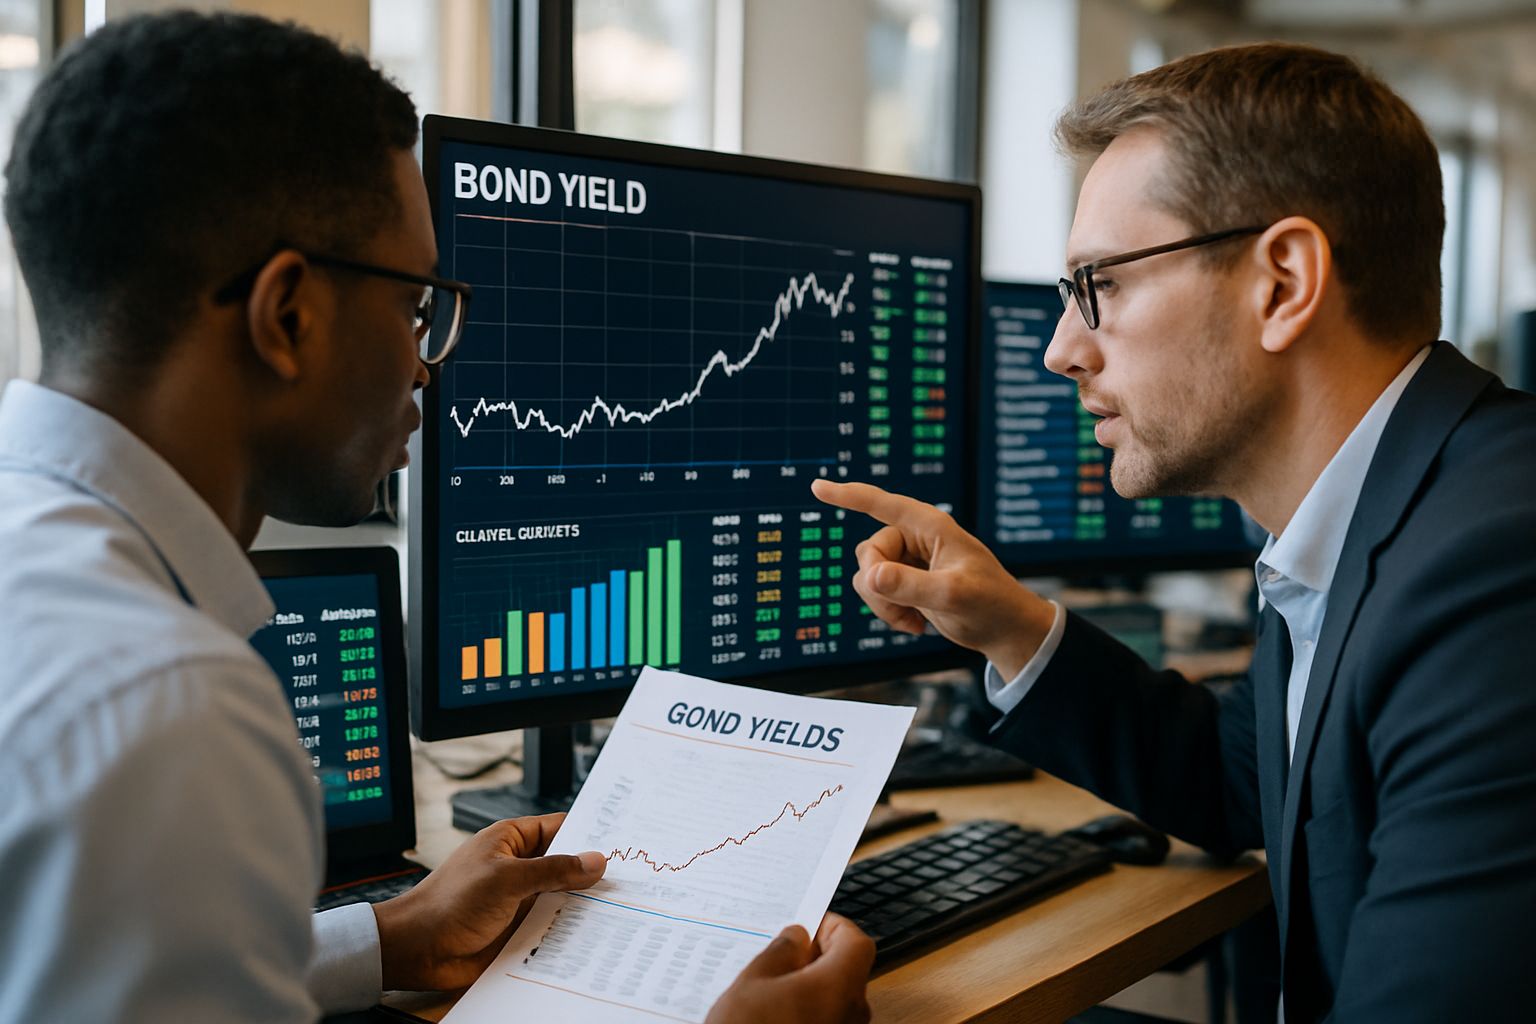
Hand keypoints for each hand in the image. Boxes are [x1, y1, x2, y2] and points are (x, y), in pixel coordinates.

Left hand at [371, 813, 603, 990]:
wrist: (417, 949)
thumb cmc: (449, 903)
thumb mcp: (507, 879)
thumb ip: (553, 870)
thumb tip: (594, 861)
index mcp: (511, 840)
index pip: (560, 827)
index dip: (590, 832)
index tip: (623, 839)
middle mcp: (518, 867)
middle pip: (566, 864)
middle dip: (593, 871)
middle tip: (632, 877)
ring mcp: (519, 899)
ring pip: (563, 897)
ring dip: (583, 904)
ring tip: (622, 907)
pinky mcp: (519, 928)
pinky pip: (552, 925)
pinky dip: (570, 929)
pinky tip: (594, 934)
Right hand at [707, 914, 874, 1023]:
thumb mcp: (753, 983)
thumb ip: (781, 952)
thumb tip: (797, 937)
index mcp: (839, 988)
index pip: (856, 942)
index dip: (834, 927)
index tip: (808, 924)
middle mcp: (853, 1015)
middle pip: (847, 972)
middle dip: (817, 959)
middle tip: (781, 955)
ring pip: (835, 1000)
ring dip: (810, 988)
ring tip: (769, 989)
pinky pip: (827, 1022)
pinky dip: (807, 1013)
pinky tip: (774, 1015)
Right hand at [811, 479, 1056, 678]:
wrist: (1003, 630)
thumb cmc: (990, 604)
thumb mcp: (953, 595)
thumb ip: (910, 585)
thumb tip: (870, 575)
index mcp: (931, 527)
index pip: (882, 504)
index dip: (849, 495)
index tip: (817, 487)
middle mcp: (916, 538)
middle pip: (869, 551)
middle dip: (876, 584)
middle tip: (902, 609)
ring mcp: (910, 561)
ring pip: (867, 574)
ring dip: (882, 603)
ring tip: (914, 620)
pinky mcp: (906, 582)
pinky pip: (875, 591)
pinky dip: (889, 612)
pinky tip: (917, 623)